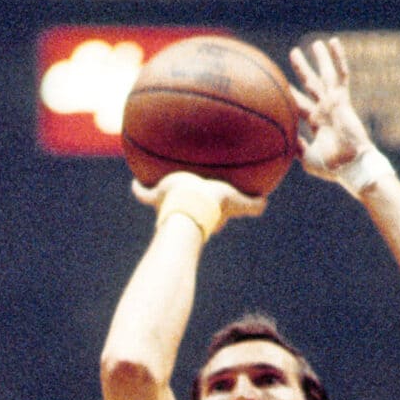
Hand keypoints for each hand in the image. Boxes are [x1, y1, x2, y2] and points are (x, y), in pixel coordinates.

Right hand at [132, 171, 265, 224]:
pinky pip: (144, 194)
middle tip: (193, 191)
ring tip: (162, 183)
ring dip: (163, 195)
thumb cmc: (212, 204)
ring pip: (164, 201)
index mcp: (207, 213)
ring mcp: (169, 206)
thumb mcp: (235, 202)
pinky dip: (138, 190)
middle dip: (192, 202)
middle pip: (191, 208)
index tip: (219, 208)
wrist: (190, 204)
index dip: (219, 215)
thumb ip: (251, 205)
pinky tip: (133, 183)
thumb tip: (267, 203)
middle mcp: (188, 211)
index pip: (215, 216)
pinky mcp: (156, 198)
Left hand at [289, 37, 374, 181]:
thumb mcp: (307, 157)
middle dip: (302, 69)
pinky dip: (338, 58)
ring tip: (316, 43)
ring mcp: (334, 103)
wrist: (351, 165)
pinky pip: (341, 75)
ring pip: (325, 75)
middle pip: (311, 84)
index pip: (300, 104)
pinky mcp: (342, 99)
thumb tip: (283, 139)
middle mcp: (325, 109)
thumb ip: (296, 146)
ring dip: (320, 59)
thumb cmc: (332, 166)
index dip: (291, 94)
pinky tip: (334, 42)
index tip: (280, 85)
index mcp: (317, 122)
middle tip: (294, 53)